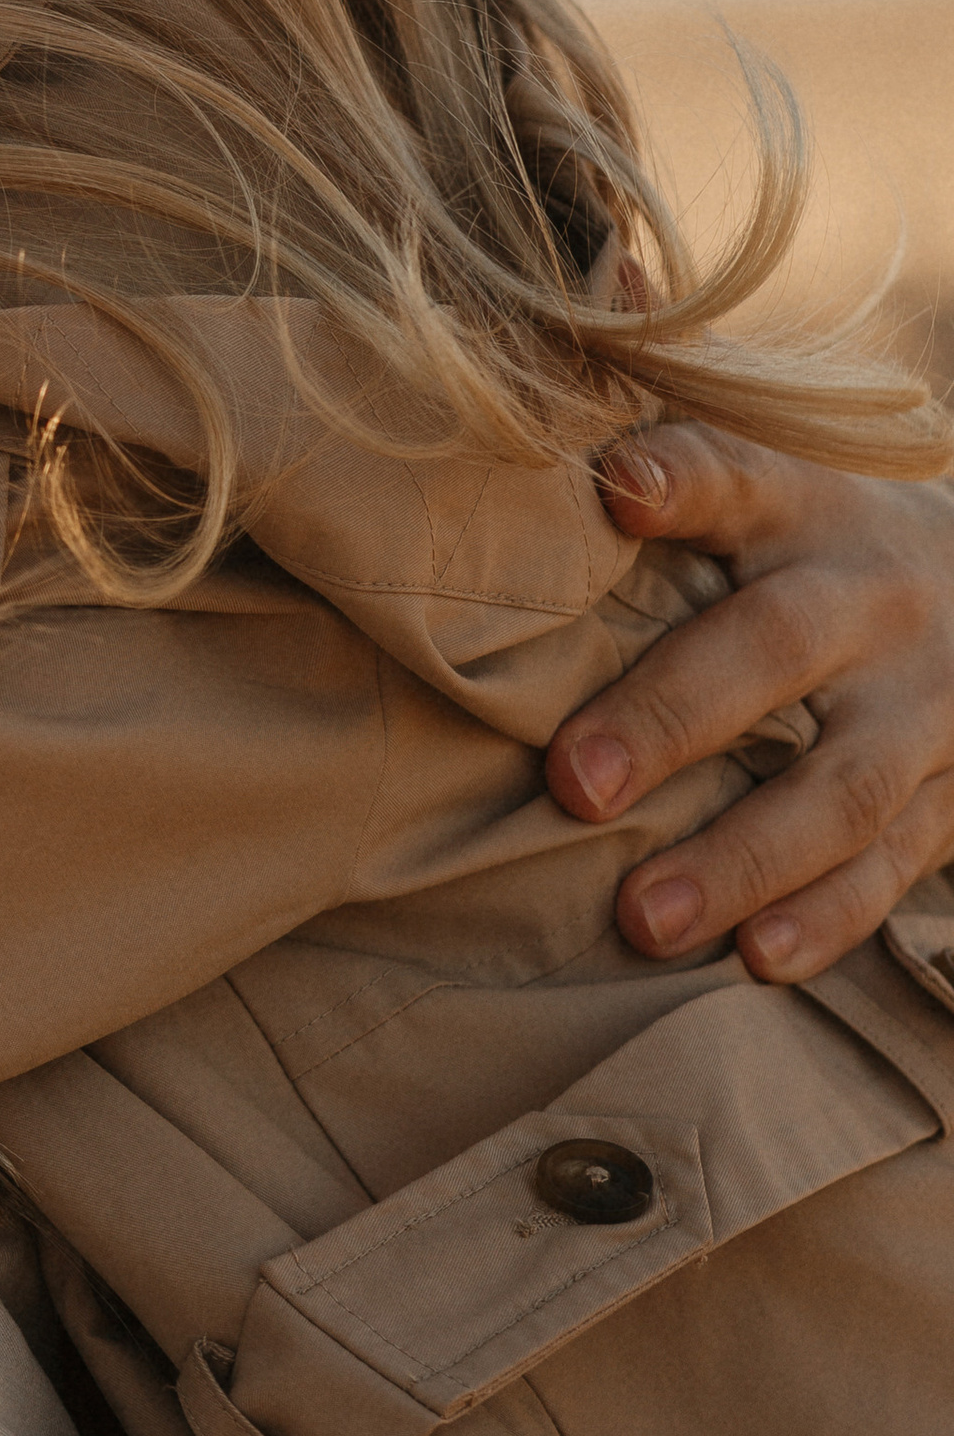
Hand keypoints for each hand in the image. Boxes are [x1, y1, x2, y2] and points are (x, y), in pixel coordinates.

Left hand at [547, 431, 953, 980]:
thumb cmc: (818, 549)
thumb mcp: (770, 495)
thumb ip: (666, 499)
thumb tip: (523, 496)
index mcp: (807, 509)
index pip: (739, 477)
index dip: (682, 479)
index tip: (617, 490)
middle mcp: (872, 598)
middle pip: (777, 646)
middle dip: (673, 718)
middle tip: (576, 784)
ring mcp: (926, 704)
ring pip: (843, 785)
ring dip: (742, 858)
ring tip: (644, 918)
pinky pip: (894, 862)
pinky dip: (828, 917)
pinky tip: (757, 958)